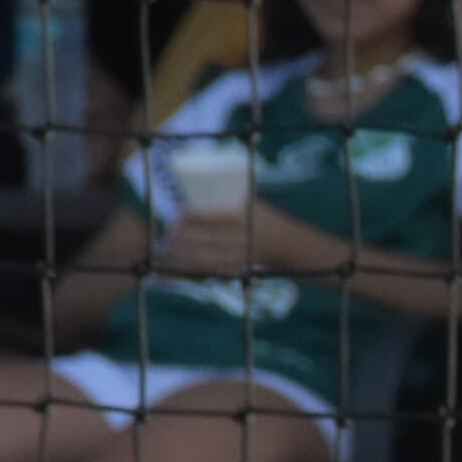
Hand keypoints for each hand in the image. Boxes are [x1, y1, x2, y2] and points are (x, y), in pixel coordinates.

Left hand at [154, 200, 345, 280]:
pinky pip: (212, 272)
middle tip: (166, 236)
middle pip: (205, 239)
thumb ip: (229, 200)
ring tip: (165, 254)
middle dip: (181, 239)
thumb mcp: (253, 203)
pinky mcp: (239, 269)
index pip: (211, 216)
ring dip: (183, 257)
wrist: (295, 248)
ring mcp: (242, 255)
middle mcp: (243, 237)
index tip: (178, 215)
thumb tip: (196, 190)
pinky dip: (193, 272)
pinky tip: (177, 271)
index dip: (190, 217)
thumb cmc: (269, 221)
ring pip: (206, 258)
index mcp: (245, 217)